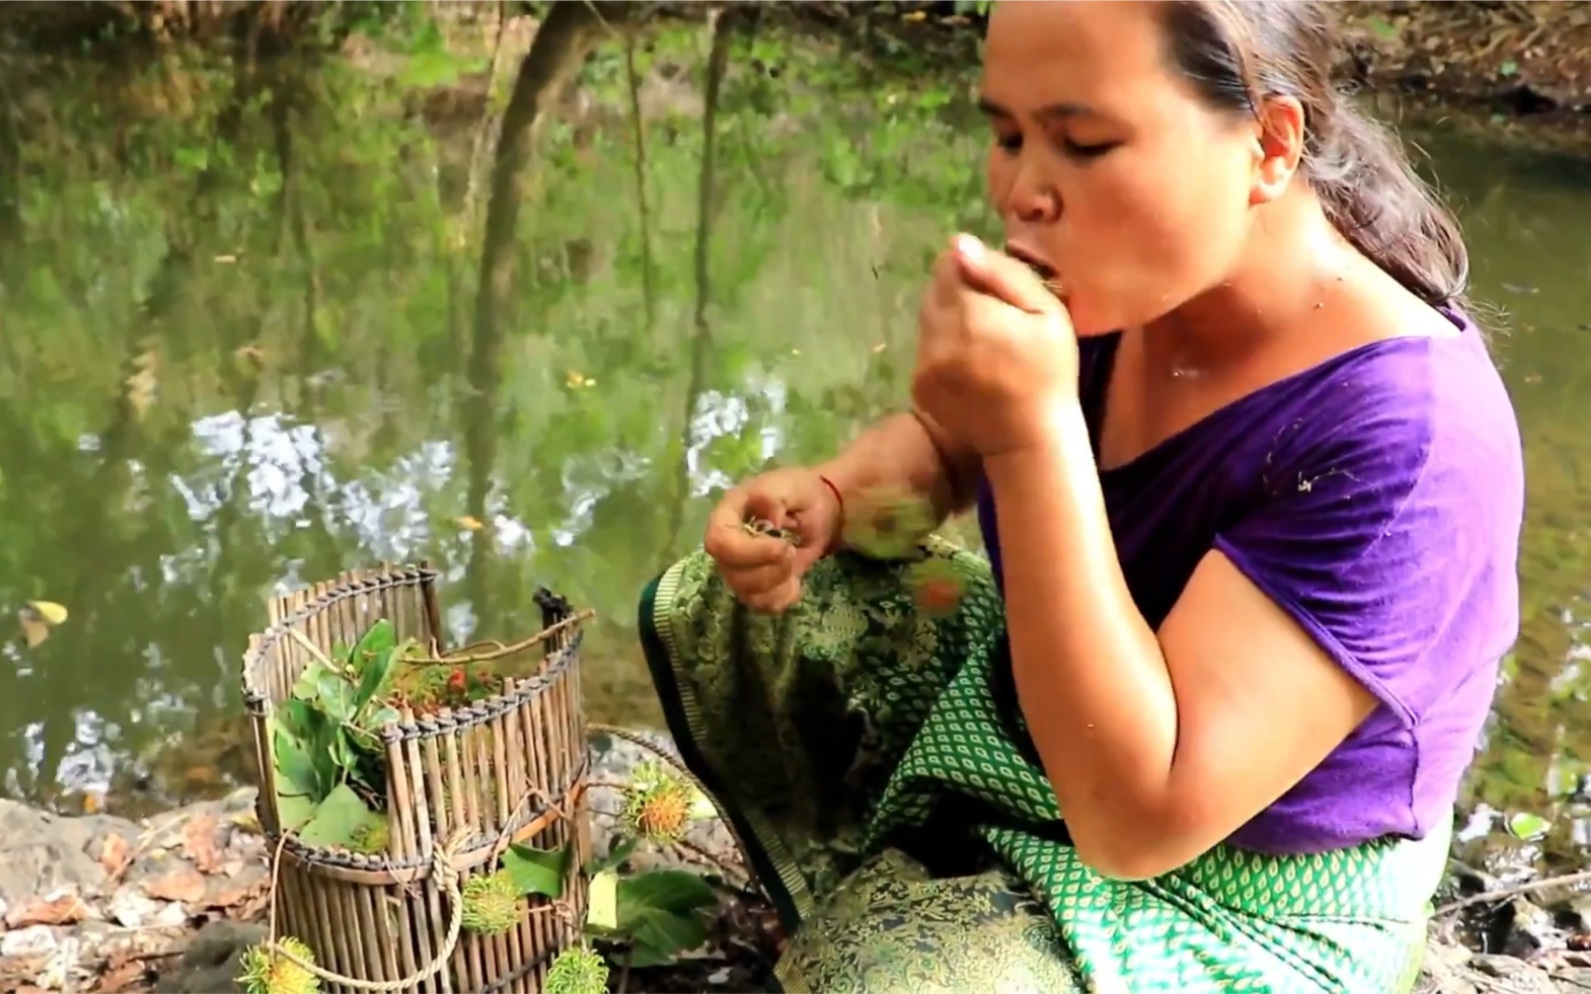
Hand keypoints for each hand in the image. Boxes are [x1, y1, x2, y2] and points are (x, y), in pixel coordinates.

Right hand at [702, 467, 841, 613]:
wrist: (818, 509)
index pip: (719, 542)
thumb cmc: (800, 494)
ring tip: (795, 562)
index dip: (749, 552)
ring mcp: (738, 570)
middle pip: (733, 573)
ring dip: (778, 584)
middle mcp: (726, 546)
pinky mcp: (754, 588)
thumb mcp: (790, 486)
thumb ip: (774, 498)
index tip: (783, 547)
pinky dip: (783, 598)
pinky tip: (795, 581)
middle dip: (770, 569)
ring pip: (747, 593)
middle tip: (793, 551)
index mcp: (727, 516)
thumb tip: (771, 521)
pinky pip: (762, 605)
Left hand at [912, 234, 1080, 456]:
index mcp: (968, 312)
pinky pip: (925, 349)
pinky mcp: (918, 385)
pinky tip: (971, 365)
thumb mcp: (1047, 312)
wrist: (1030, 437)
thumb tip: (960, 244)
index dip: (973, 271)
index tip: (997, 292)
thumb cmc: (1049, 371)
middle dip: (958, 295)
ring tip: (984, 343)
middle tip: (993, 319)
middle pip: (934, 291)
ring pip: (927, 320)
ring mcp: (923, 363)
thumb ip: (1003, 273)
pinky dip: (942, 349)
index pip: (949, 266)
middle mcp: (936, 335)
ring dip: (949, 321)